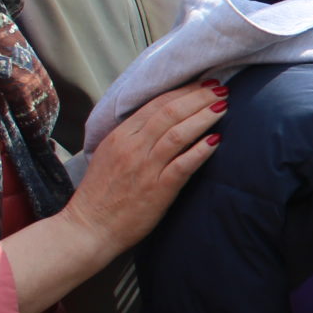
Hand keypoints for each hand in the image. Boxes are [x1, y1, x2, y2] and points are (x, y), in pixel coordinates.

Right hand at [2, 83, 225, 312]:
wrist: (88, 228)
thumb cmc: (101, 194)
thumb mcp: (109, 155)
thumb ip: (131, 137)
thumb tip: (158, 119)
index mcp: (119, 136)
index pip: (156, 104)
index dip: (182, 91)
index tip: (202, 83)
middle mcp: (132, 147)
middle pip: (170, 112)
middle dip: (198, 97)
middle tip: (220, 88)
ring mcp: (145, 167)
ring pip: (179, 132)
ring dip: (204, 116)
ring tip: (223, 106)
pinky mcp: (157, 188)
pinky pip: (183, 163)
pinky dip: (201, 149)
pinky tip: (217, 139)